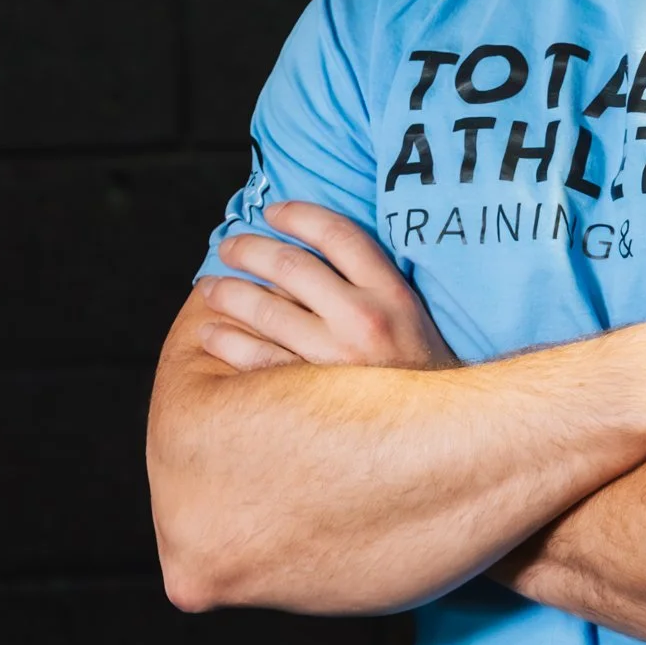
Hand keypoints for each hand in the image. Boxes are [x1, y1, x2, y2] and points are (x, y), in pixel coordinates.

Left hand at [198, 201, 458, 372]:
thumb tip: (314, 250)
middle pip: (293, 265)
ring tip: (211, 287)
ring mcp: (336, 357)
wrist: (435, 433)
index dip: (297, 215)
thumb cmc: (416, 368)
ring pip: (266, 310)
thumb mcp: (409, 315)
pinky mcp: (312, 392)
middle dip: (250, 249)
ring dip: (228, 292)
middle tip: (228, 246)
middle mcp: (364, 319)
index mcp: (392, 292)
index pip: (337, 234)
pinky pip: (256, 359)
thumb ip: (372, 282)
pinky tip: (210, 332)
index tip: (271, 212)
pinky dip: (226, 341)